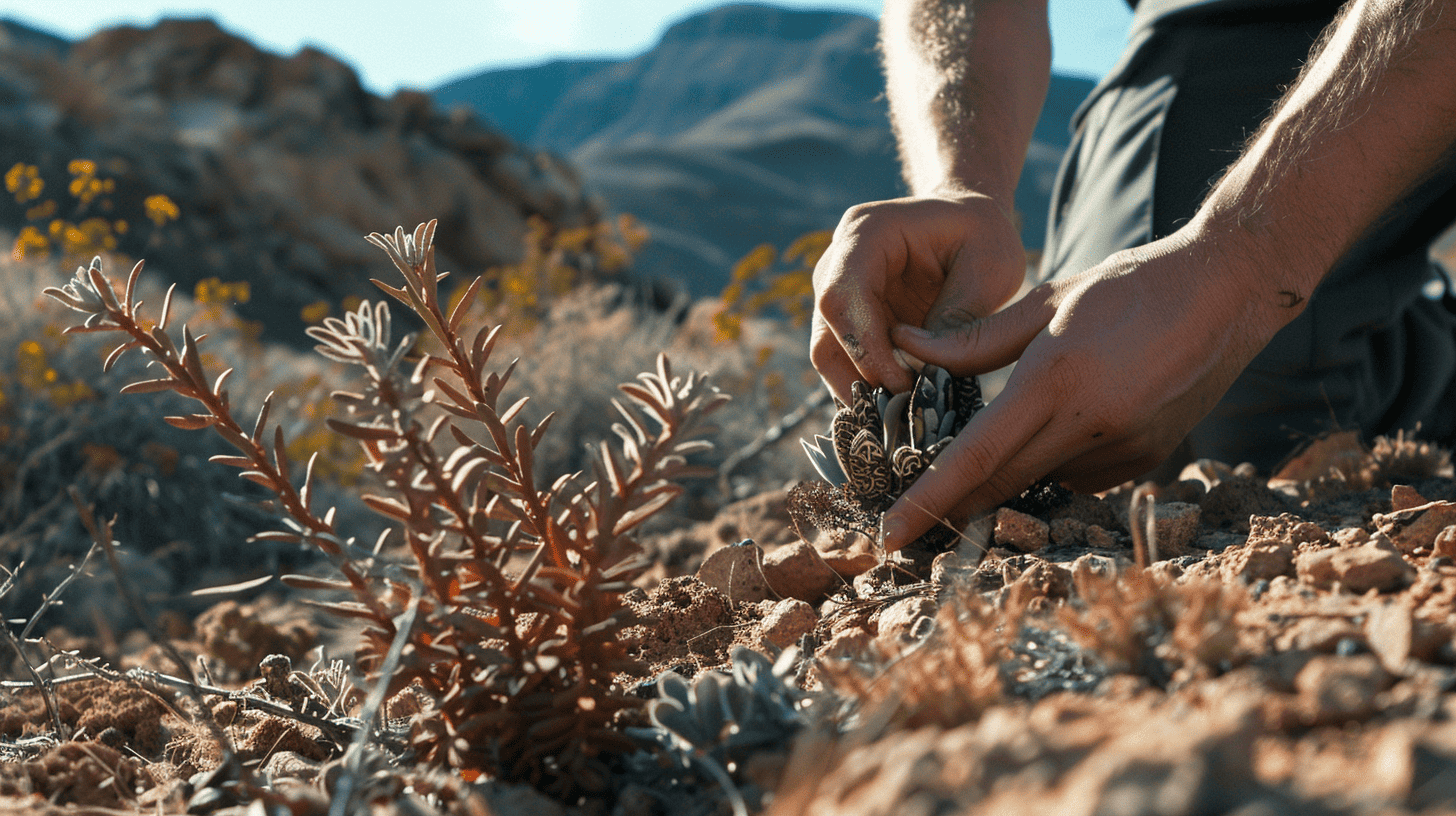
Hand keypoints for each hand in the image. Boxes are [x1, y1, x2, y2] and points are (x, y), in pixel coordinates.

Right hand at [810, 188, 1025, 404]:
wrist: (970, 225)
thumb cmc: (983, 236)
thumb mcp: (991, 267)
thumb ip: (960, 317)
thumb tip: (920, 368)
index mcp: (867, 232)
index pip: (842, 296)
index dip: (865, 347)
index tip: (903, 384)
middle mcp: (838, 261)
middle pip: (827, 331)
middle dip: (863, 377)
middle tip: (905, 412)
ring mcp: (837, 292)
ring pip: (829, 354)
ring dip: (861, 390)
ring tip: (903, 416)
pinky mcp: (847, 322)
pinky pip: (844, 363)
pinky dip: (868, 388)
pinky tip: (900, 407)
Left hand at [878, 231, 1288, 550]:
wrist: (1228, 292)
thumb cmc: (1129, 286)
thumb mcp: (1045, 300)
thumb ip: (972, 339)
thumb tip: (904, 349)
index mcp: (1055, 380)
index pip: (974, 458)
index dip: (926, 501)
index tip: (888, 533)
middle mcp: (1089, 424)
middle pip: (1000, 486)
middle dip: (952, 509)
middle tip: (910, 521)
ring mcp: (1124, 449)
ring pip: (1039, 483)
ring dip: (1006, 478)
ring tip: (994, 445)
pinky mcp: (1146, 460)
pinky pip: (1078, 478)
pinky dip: (1052, 464)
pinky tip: (1058, 430)